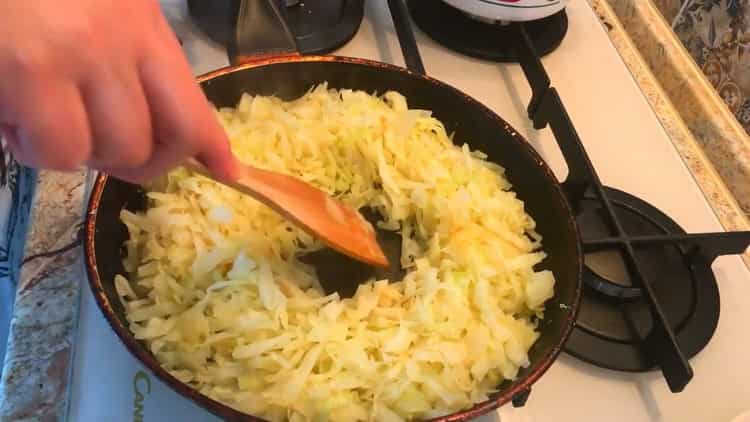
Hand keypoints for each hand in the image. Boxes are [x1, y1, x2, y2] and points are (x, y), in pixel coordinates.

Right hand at [0, 0, 238, 182]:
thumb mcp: (105, 14)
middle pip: (160, 142)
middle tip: (95, 142)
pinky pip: (58, 149)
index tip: (226, 170)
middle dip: (130, 160)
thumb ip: (134, 62)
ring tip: (44, 120)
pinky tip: (15, 118)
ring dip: (78, 153)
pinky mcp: (31, 71)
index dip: (211, 147)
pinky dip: (35, 149)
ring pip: (112, 153)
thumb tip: (155, 128)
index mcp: (145, 27)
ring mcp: (81, 55)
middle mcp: (124, 42)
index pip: (194, 105)